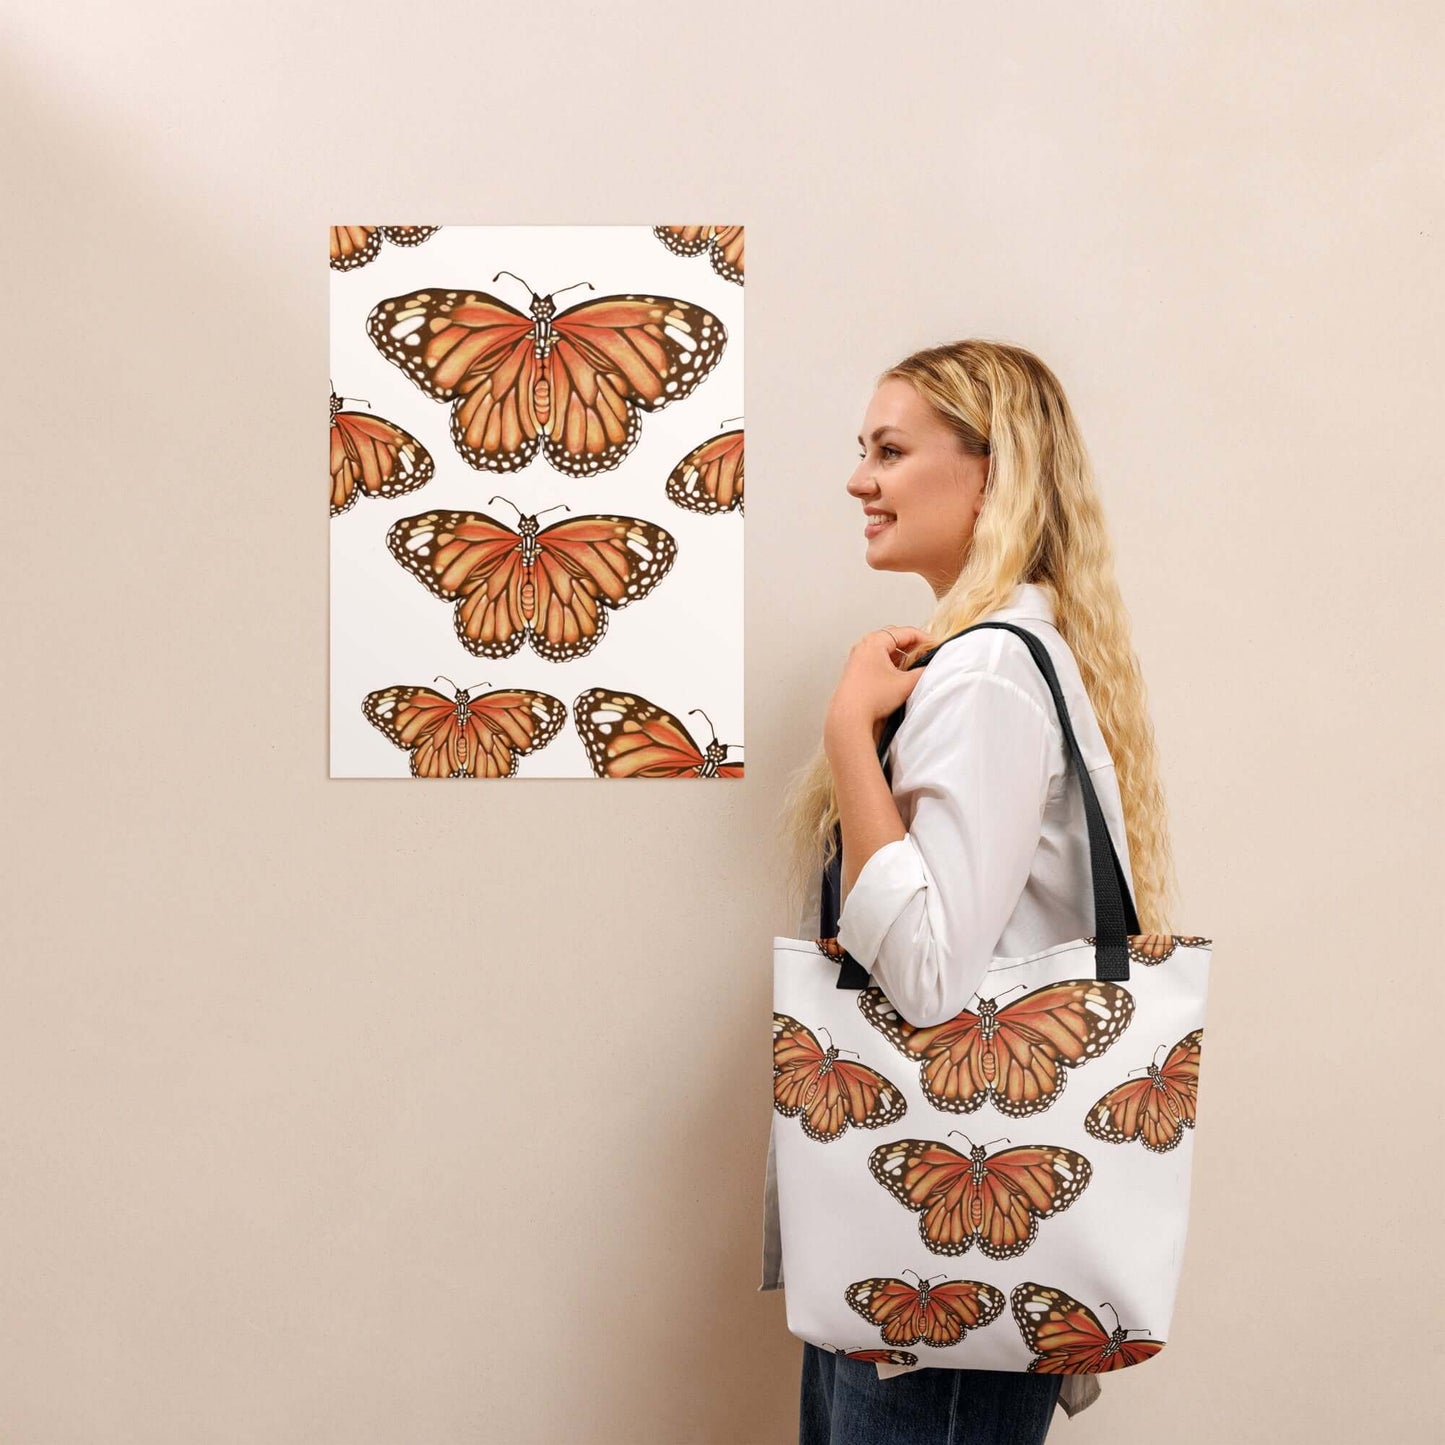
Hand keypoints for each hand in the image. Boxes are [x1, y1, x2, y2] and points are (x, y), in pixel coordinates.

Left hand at [824, 626, 932, 751]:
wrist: (849, 717)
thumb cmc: (871, 698)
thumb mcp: (906, 683)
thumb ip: (923, 672)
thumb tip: (931, 668)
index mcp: (875, 641)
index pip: (906, 632)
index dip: (925, 639)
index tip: (935, 648)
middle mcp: (864, 646)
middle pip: (895, 639)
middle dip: (913, 646)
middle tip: (926, 656)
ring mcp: (858, 658)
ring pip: (886, 650)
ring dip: (902, 657)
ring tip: (914, 668)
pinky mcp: (856, 671)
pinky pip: (877, 660)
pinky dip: (891, 664)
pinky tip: (899, 677)